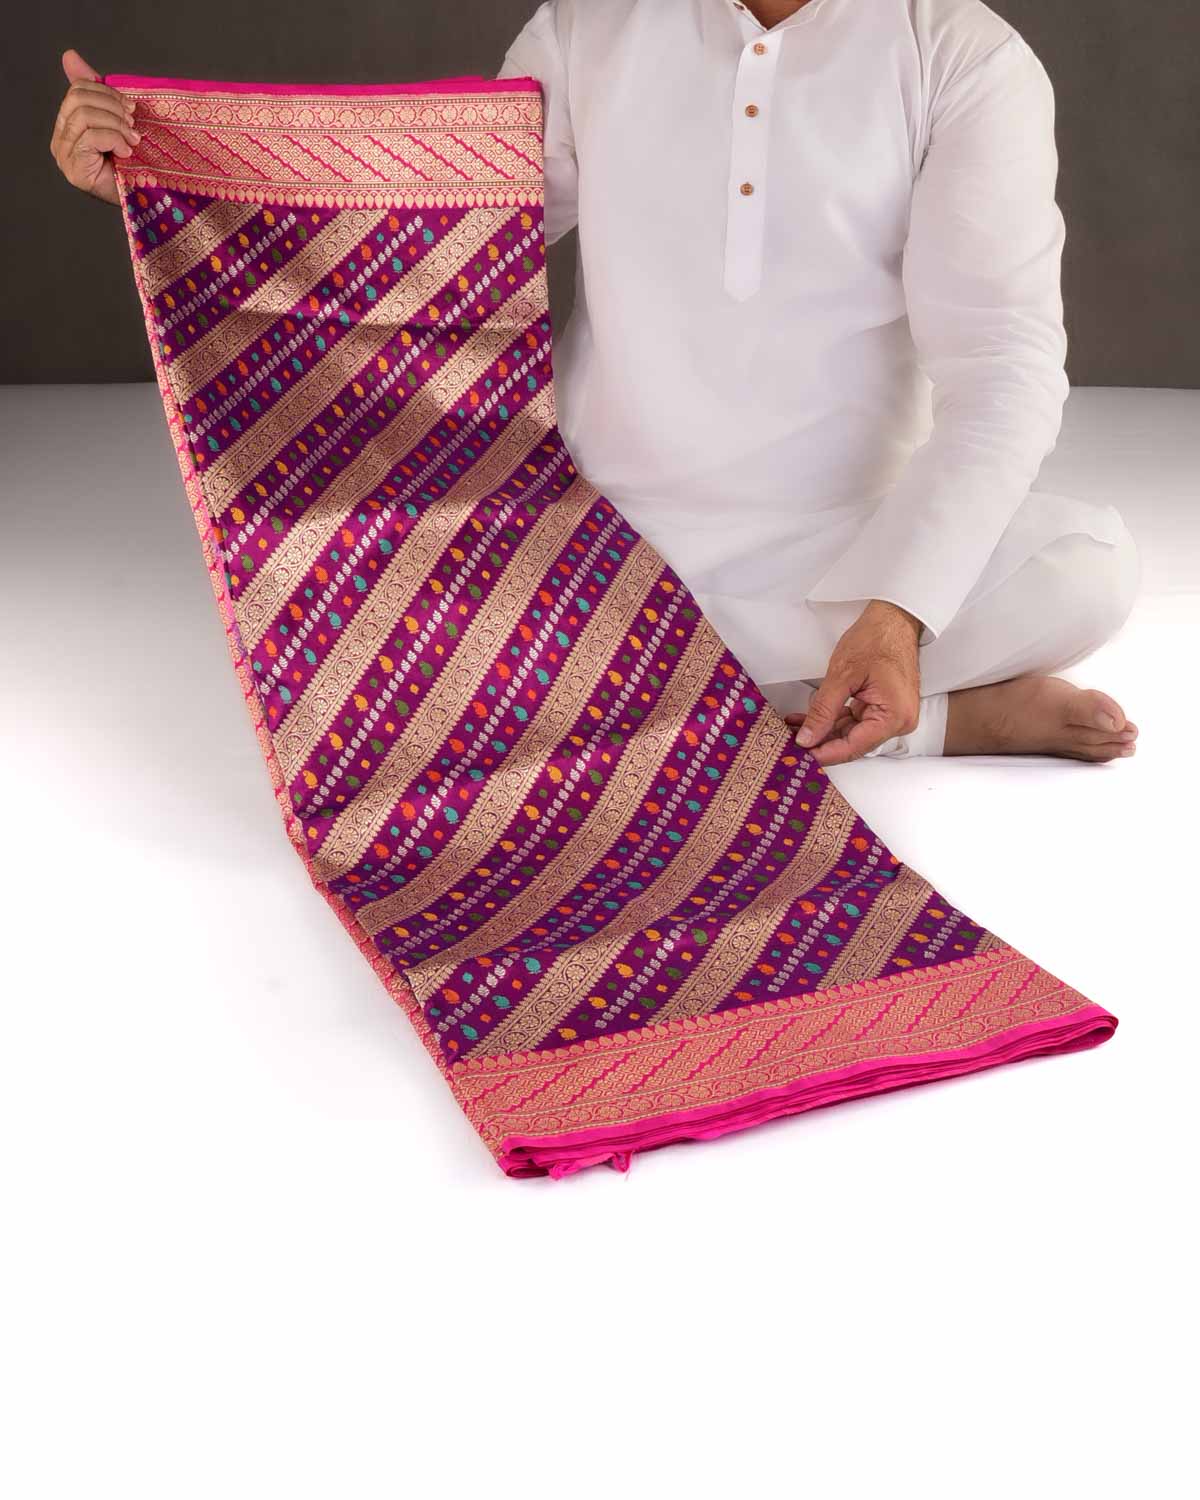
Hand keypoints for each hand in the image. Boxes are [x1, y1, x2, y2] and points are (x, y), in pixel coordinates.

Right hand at [50, 49, 137, 205]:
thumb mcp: (117, 120)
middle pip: (78, 99)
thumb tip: (70, 56)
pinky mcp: (76, 170)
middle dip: (112, 107)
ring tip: (133, 140)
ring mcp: (66, 156)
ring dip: (116, 125)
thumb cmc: (135, 162)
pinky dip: (114, 139)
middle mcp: (61, 140)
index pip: (78, 90)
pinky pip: (90, 137)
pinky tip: (127, 152)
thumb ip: (97, 91)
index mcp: (68, 124)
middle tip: (133, 123)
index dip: (106, 92)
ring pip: (85, 116)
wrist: (149, 198)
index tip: (130, 108)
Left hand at [785, 600, 922, 765]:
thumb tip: (808, 737)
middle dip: (821, 741)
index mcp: (894, 716)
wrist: (893, 619)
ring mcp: (891, 714)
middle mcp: (898, 721)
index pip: (854, 747)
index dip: (825, 753)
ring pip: (851, 732)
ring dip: (823, 729)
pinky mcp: (883, 707)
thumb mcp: (842, 676)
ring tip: (795, 727)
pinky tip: (810, 718)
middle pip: (853, 742)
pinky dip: (833, 718)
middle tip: (792, 741)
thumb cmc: (878, 638)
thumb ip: (823, 710)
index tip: (802, 755)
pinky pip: (855, 720)